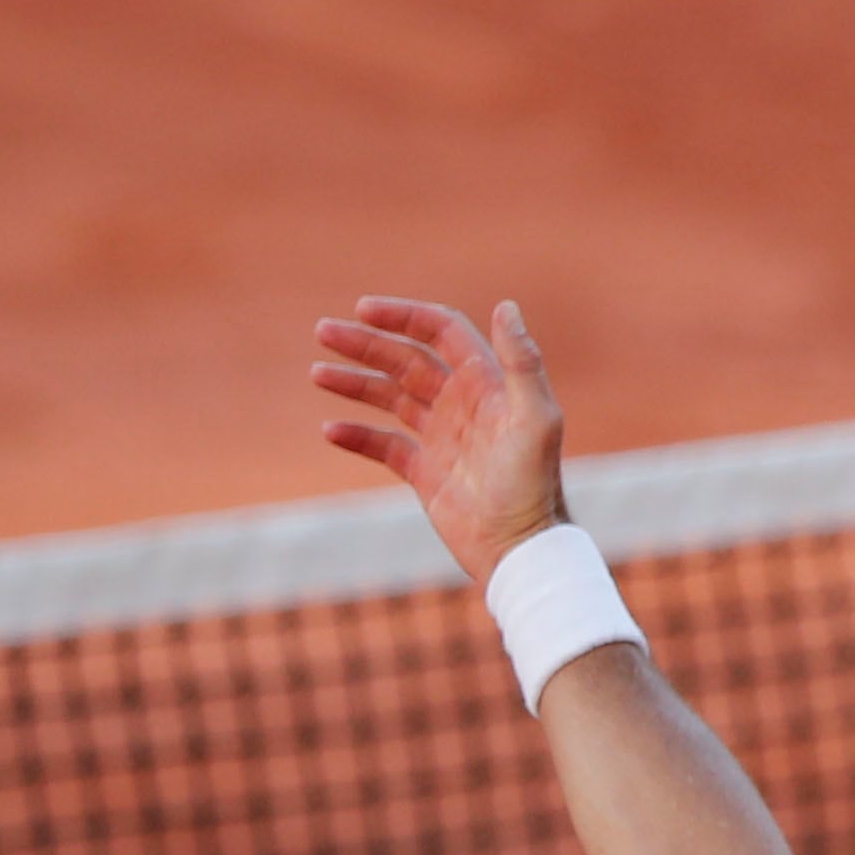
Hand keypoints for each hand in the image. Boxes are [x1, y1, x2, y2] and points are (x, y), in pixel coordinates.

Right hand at [312, 297, 567, 585]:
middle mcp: (463, 404)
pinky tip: (332, 430)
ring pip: (391, 397)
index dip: (404, 316)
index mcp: (487, 384)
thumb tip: (505, 306)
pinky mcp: (427, 474)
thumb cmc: (534, 484)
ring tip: (318, 373)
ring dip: (355, 382)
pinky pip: (385, 446)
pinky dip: (358, 436)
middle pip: (406, 359)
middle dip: (366, 343)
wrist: (520, 548)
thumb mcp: (535, 418)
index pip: (441, 332)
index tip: (362, 309)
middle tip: (323, 332)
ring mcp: (443, 438)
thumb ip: (521, 362)